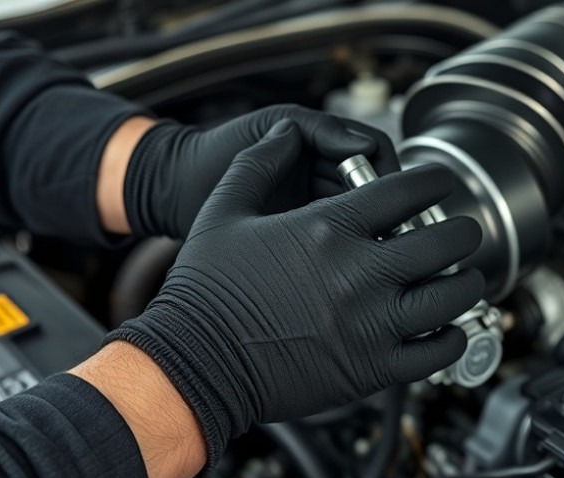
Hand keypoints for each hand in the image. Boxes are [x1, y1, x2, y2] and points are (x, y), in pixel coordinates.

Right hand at [107, 120, 484, 468]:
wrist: (195, 363)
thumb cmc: (206, 290)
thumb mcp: (224, 211)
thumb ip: (259, 164)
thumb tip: (285, 134)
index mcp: (328, 229)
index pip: (406, 191)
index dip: (434, 180)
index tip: (441, 182)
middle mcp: (359, 274)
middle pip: (445, 241)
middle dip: (463, 231)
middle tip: (463, 232)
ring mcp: (371, 324)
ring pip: (453, 297)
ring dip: (467, 282)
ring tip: (464, 277)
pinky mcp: (373, 368)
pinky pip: (438, 352)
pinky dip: (454, 336)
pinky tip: (449, 327)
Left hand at [122, 105, 398, 237]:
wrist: (175, 192)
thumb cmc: (213, 152)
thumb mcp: (265, 129)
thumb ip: (314, 129)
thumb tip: (364, 145)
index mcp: (322, 143)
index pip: (375, 152)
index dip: (386, 172)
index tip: (387, 194)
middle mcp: (324, 173)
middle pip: (375, 189)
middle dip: (383, 207)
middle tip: (384, 230)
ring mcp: (316, 204)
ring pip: (361, 217)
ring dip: (369, 232)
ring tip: (369, 251)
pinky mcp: (303, 234)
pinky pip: (336, 240)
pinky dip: (345, 249)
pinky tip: (345, 262)